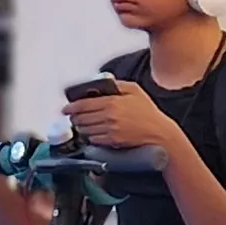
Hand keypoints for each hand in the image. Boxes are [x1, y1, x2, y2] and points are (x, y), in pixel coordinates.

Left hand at [66, 78, 183, 154]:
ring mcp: (110, 131)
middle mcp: (109, 117)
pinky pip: (93, 140)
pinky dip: (90, 137)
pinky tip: (92, 133)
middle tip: (72, 117)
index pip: (84, 104)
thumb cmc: (148, 113)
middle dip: (74, 117)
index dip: (71, 107)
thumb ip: (118, 85)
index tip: (66, 108)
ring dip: (81, 128)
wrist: (159, 133)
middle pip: (81, 118)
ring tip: (81, 125)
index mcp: (112, 102)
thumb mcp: (135, 91)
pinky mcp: (112, 142)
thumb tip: (103, 82)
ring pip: (85, 130)